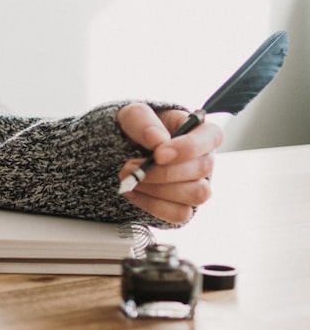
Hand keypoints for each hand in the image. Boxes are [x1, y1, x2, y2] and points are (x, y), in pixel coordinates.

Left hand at [117, 103, 222, 222]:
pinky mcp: (182, 206)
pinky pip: (179, 214)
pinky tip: (135, 193)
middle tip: (130, 167)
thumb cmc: (134, 130)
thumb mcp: (132, 115)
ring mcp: (196, 185)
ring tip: (131, 180)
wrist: (118, 153)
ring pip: (195, 195)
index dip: (189, 148)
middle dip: (162, 172)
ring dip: (158, 190)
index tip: (159, 154)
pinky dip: (153, 205)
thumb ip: (144, 122)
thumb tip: (159, 140)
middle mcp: (203, 159)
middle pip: (202, 169)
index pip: (212, 137)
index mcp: (199, 131)